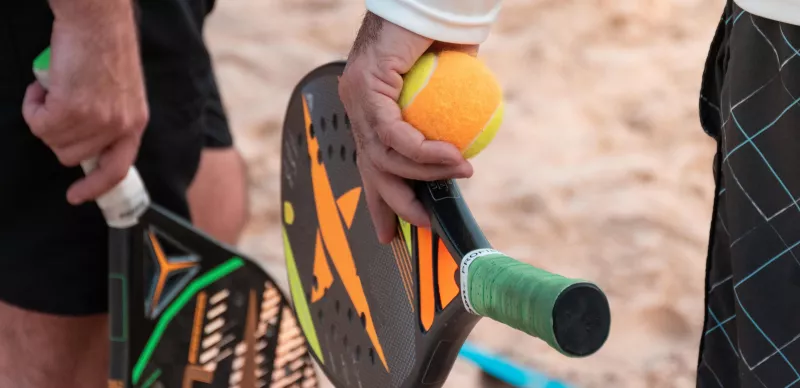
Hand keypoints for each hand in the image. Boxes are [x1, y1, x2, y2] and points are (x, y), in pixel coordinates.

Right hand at [23, 0, 147, 204]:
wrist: (97, 22)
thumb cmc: (105, 49)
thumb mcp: (121, 92)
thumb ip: (110, 119)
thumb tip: (87, 140)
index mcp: (135, 123)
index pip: (118, 168)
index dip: (96, 186)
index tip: (78, 195)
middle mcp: (119, 126)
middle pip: (74, 156)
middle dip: (58, 136)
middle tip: (58, 105)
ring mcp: (96, 120)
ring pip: (53, 141)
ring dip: (45, 117)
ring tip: (54, 88)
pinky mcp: (70, 109)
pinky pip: (37, 123)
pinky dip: (32, 105)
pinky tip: (43, 85)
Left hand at [339, 12, 475, 243]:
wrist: (436, 1)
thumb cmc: (446, 35)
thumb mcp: (450, 90)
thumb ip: (448, 121)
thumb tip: (465, 151)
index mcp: (370, 107)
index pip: (370, 161)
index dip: (380, 200)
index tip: (391, 232)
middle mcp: (356, 104)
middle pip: (369, 168)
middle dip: (393, 204)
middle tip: (423, 223)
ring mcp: (356, 95)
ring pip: (383, 156)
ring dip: (426, 173)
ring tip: (460, 172)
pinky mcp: (365, 87)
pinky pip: (393, 134)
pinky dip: (424, 151)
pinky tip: (452, 156)